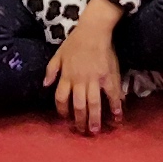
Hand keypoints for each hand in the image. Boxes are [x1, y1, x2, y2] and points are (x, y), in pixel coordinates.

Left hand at [47, 3, 126, 133]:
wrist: (94, 30)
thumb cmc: (75, 41)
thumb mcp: (58, 54)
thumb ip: (51, 70)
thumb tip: (45, 86)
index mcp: (67, 76)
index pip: (61, 98)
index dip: (62, 110)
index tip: (65, 118)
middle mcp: (80, 81)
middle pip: (78, 105)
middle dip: (80, 120)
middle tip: (83, 131)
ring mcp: (95, 80)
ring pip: (93, 103)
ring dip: (94, 119)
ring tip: (95, 131)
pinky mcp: (108, 76)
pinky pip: (112, 94)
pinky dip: (115, 106)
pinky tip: (117, 117)